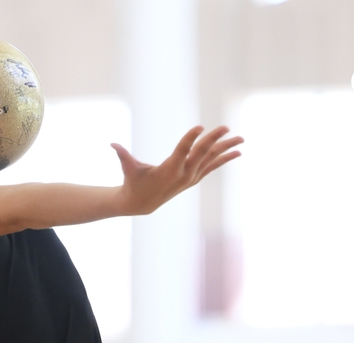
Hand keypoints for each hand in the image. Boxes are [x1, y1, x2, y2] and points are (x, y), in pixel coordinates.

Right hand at [110, 125, 242, 214]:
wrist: (141, 203)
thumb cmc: (133, 182)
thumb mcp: (128, 169)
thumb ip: (123, 156)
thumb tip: (112, 144)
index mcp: (168, 170)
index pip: (182, 151)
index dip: (190, 139)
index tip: (200, 126)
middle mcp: (183, 175)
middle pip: (201, 154)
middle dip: (214, 140)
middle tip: (226, 127)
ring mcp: (191, 178)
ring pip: (211, 160)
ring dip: (226, 148)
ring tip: (241, 138)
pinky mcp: (194, 179)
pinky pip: (212, 166)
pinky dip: (224, 159)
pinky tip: (237, 152)